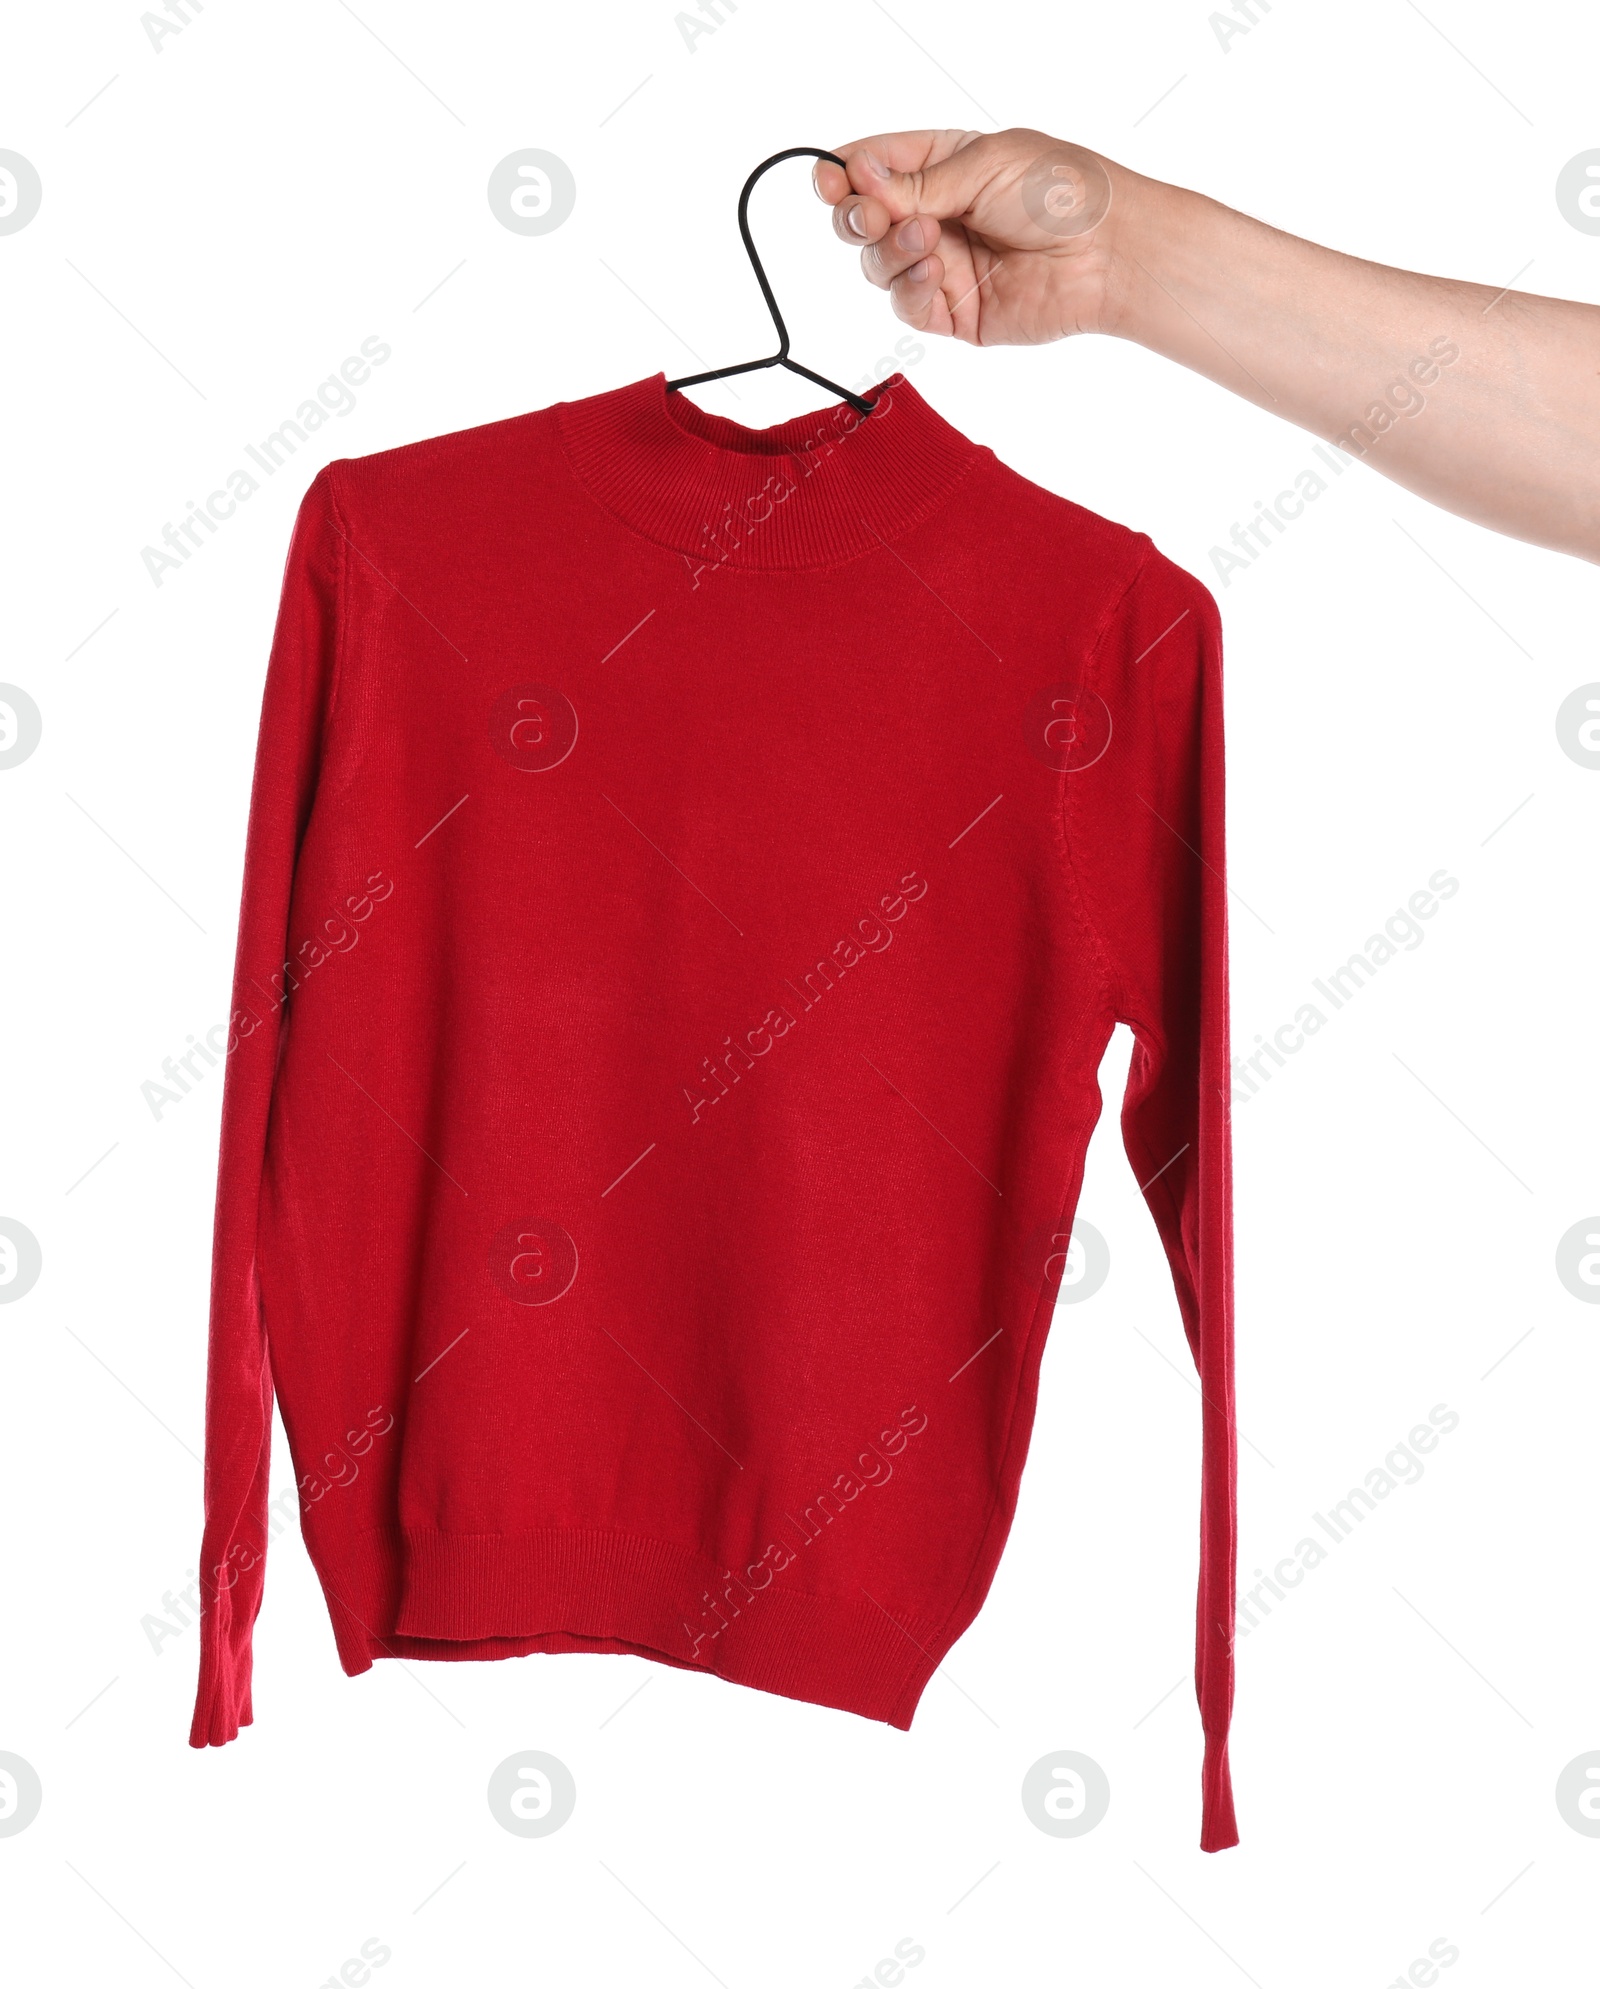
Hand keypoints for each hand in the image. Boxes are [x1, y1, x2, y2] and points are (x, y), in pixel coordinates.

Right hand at [813, 128, 1127, 346]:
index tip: (829, 179)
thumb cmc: (1062, 193)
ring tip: (926, 238)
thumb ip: (916, 183)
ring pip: (879, 265)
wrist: (1106, 253)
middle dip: (858, 216)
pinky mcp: (956, 314)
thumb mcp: (982, 165)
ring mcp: (944, 266)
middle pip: (865, 221)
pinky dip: (909, 288)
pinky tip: (933, 270)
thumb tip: (856, 181)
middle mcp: (939, 216)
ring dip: (890, 250)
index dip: (843, 175)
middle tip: (871, 213)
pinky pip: (908, 306)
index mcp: (945, 166)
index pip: (875, 168)